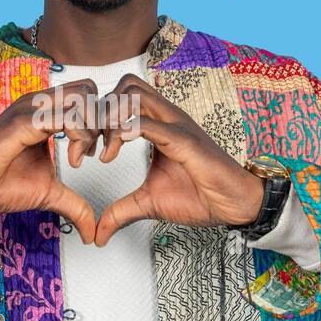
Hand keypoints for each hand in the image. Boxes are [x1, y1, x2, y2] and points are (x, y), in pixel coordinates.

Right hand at [0, 79, 102, 243]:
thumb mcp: (48, 194)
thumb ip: (75, 206)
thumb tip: (92, 233)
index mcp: (47, 112)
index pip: (90, 97)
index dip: (104, 124)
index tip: (102, 154)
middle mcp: (40, 103)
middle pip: (90, 90)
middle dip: (103, 121)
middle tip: (99, 153)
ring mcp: (30, 109)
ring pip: (81, 96)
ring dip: (92, 127)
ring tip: (83, 157)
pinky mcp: (21, 122)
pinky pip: (63, 115)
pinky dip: (79, 136)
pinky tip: (74, 161)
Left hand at [92, 73, 264, 246]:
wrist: (235, 205)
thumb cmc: (200, 196)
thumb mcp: (148, 204)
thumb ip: (120, 211)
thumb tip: (98, 233)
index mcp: (158, 124)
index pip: (120, 99)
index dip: (96, 120)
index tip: (85, 152)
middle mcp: (167, 117)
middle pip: (124, 87)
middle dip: (99, 113)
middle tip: (89, 148)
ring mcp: (176, 125)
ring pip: (134, 95)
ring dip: (110, 120)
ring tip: (105, 153)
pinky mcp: (185, 141)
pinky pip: (150, 123)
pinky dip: (127, 131)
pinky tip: (114, 153)